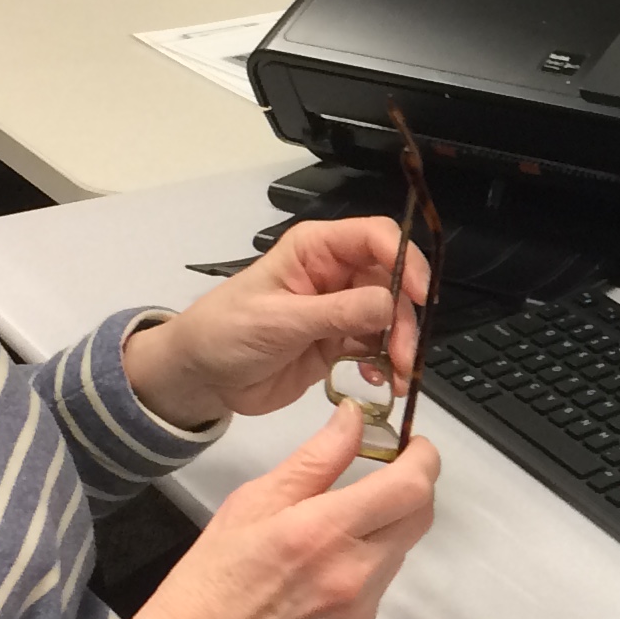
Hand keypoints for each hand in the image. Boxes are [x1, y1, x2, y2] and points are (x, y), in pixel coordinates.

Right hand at [117, 406, 441, 618]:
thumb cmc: (210, 580)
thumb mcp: (253, 502)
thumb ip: (316, 458)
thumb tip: (355, 419)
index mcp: (322, 532)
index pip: (410, 486)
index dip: (423, 459)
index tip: (413, 447)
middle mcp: (352, 574)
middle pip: (420, 517)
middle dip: (411, 488)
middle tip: (384, 476)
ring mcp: (360, 612)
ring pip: (400, 552)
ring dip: (384, 531)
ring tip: (333, 532)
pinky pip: (380, 590)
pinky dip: (364, 571)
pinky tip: (322, 575)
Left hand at [121, 215, 429, 428]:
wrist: (201, 377)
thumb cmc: (225, 332)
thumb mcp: (279, 321)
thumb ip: (337, 312)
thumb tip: (389, 304)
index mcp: (315, 250)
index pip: (376, 237)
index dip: (404, 260)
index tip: (418, 295)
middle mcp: (335, 274)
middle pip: (392, 281)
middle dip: (404, 317)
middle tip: (402, 354)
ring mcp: (340, 310)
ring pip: (390, 317)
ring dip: (399, 345)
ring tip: (395, 376)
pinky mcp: (339, 343)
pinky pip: (376, 347)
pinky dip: (385, 364)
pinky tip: (380, 381)